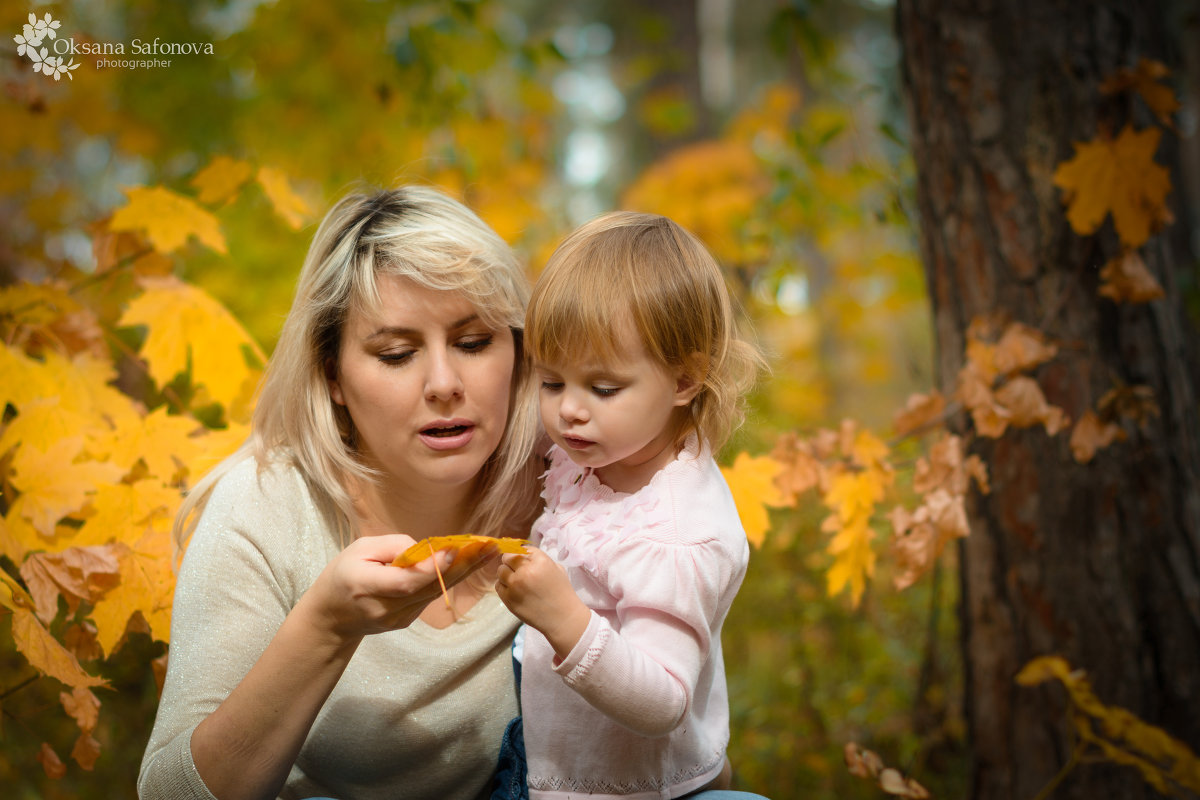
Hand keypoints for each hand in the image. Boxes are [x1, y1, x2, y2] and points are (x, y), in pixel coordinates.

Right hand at [303, 534, 499, 641]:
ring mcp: (399, 619)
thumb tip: (429, 550)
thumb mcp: (360, 549)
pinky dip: (448, 578)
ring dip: (463, 571)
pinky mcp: (407, 621)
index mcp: (366, 585)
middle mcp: (385, 607)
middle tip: (489, 548)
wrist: (332, 617)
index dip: (431, 568)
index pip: (405, 581)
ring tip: (488, 550)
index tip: (455, 550)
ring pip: (435, 592)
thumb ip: (395, 547)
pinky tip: (468, 562)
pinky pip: (430, 596)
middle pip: (429, 588)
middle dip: (462, 567)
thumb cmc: (343, 574)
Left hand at [495, 547, 590, 658]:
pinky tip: (514, 591)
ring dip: (506, 574)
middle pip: (507, 557)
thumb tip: (522, 552)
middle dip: (511, 562)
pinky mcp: (508, 598)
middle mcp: (525, 570)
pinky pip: (498, 585)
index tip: (523, 561)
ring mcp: (515, 585)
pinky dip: (503, 586)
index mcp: (540, 561)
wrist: (562, 618)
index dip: (521, 555)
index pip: (521, 549)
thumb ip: (539, 558)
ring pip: (500, 571)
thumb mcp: (556, 568)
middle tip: (517, 570)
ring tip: (516, 582)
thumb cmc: (561, 592)